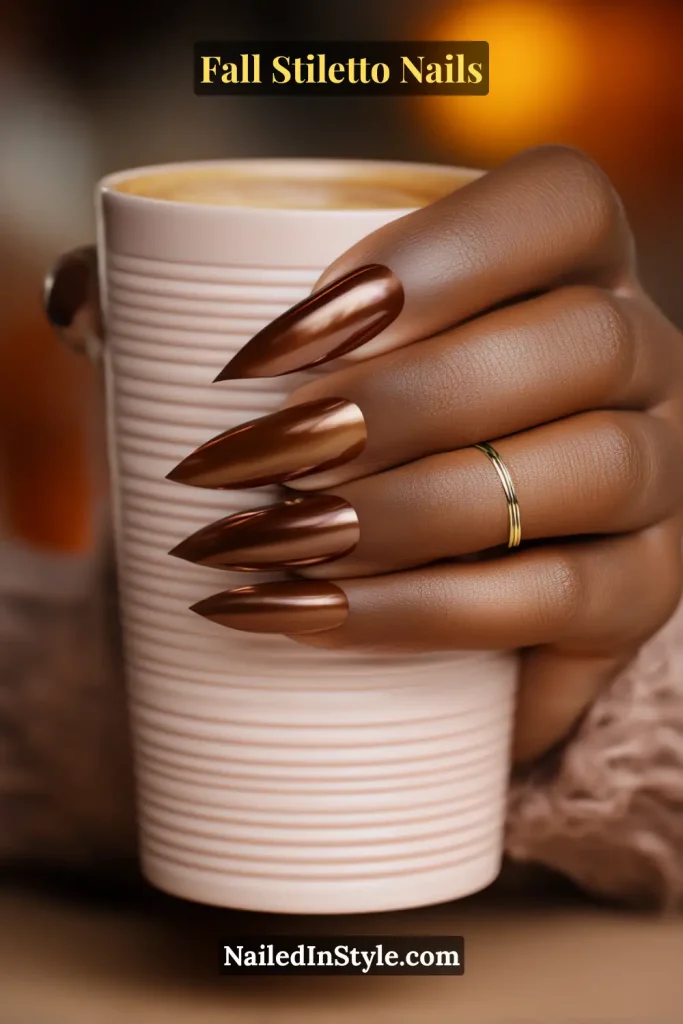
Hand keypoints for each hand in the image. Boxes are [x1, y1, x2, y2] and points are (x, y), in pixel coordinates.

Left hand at [167, 146, 682, 763]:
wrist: (443, 551)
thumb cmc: (371, 424)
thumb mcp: (316, 347)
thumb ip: (200, 301)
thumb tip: (84, 297)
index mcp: (577, 261)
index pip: (553, 206)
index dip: (428, 256)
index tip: (281, 340)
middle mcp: (642, 353)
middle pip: (566, 348)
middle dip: (397, 403)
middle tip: (251, 462)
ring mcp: (657, 475)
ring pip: (580, 471)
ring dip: (411, 510)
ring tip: (275, 542)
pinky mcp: (639, 591)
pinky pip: (560, 599)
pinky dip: (427, 613)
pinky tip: (312, 614)